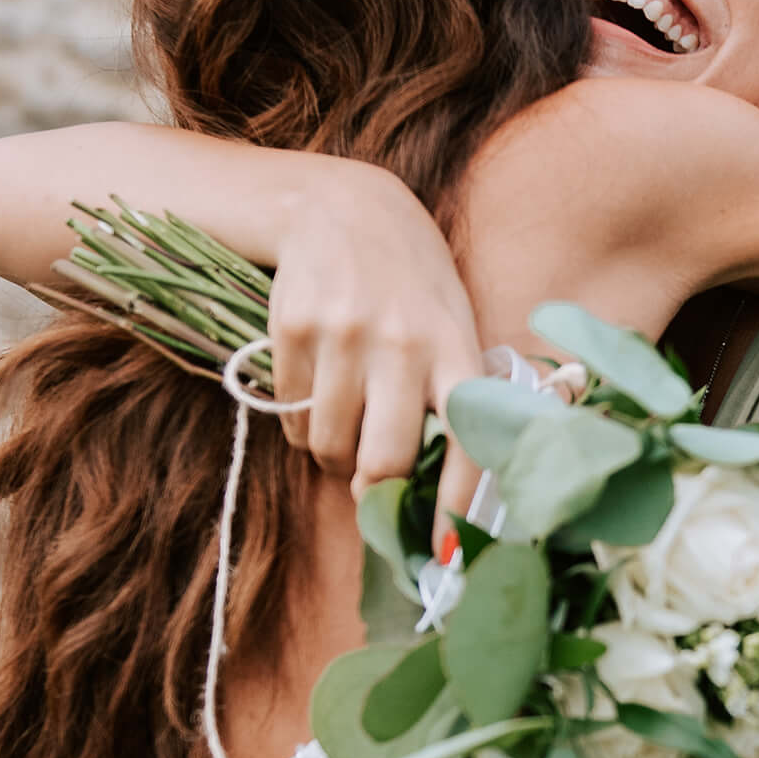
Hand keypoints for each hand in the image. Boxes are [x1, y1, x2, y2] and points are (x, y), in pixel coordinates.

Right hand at [267, 171, 484, 494]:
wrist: (343, 208)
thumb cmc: (409, 283)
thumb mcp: (451, 322)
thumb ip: (451, 395)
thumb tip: (443, 490)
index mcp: (455, 346)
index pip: (466, 441)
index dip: (457, 504)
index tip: (447, 550)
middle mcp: (402, 343)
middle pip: (385, 461)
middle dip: (377, 491)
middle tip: (374, 487)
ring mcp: (344, 335)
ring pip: (331, 447)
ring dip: (335, 455)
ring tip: (346, 421)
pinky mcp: (292, 329)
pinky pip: (292, 418)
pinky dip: (303, 425)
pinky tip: (317, 390)